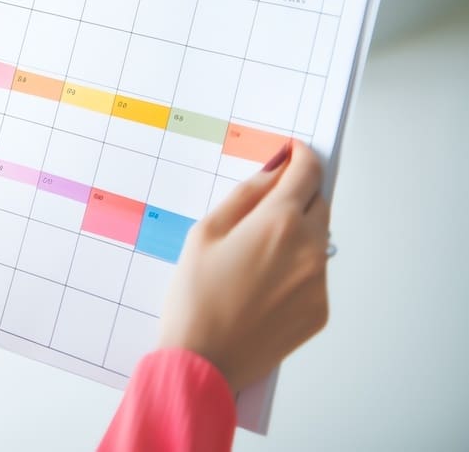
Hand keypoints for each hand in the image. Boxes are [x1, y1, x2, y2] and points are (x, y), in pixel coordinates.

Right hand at [158, 141, 329, 391]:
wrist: (203, 361)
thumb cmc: (194, 297)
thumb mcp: (205, 233)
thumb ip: (245, 195)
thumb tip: (273, 172)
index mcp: (279, 223)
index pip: (307, 173)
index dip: (302, 156)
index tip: (295, 153)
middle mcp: (309, 249)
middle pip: (319, 204)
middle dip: (298, 198)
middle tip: (263, 211)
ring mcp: (319, 282)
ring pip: (318, 241)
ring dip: (296, 236)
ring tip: (253, 259)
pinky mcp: (319, 310)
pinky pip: (314, 275)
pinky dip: (295, 271)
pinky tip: (260, 286)